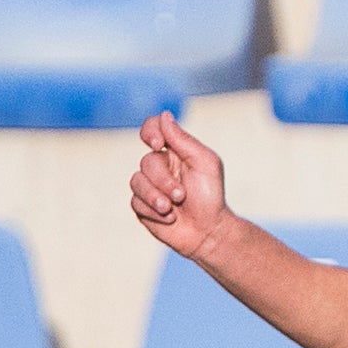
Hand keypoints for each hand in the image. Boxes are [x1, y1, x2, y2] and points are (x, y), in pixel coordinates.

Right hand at [127, 112, 235, 258]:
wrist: (208, 232)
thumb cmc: (211, 196)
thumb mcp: (204, 163)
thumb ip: (183, 140)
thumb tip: (164, 115)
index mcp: (174, 151)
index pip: (153, 128)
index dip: (150, 131)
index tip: (159, 144)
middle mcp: (159, 166)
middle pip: (146, 161)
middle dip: (164, 181)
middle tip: (182, 195)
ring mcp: (148, 186)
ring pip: (136, 182)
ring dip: (156, 197)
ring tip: (172, 208)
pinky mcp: (142, 206)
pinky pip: (135, 202)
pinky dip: (153, 212)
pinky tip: (170, 219)